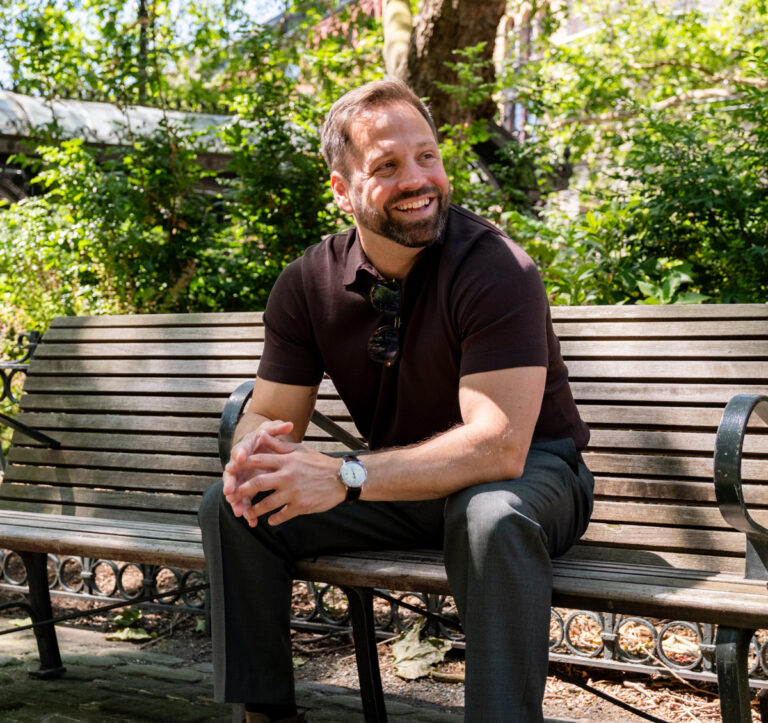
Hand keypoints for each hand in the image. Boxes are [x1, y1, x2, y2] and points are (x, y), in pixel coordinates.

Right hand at [223, 419, 292, 515]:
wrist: (259, 444)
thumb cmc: (265, 438)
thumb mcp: (270, 430)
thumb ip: (277, 429)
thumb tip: (288, 424)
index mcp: (245, 448)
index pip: (240, 450)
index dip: (240, 454)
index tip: (241, 458)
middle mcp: (239, 464)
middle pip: (231, 474)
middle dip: (230, 483)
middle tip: (230, 491)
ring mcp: (241, 477)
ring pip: (236, 491)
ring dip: (237, 501)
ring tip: (239, 511)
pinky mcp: (245, 488)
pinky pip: (244, 501)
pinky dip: (247, 510)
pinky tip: (250, 521)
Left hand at [224, 425, 345, 526]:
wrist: (341, 478)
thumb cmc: (319, 462)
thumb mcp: (299, 450)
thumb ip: (279, 446)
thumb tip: (262, 436)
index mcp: (286, 461)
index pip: (258, 461)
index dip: (241, 466)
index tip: (229, 470)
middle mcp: (287, 476)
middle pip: (257, 484)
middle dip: (242, 490)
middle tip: (231, 496)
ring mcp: (293, 492)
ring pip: (267, 503)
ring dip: (255, 509)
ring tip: (248, 513)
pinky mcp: (301, 506)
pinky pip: (282, 515)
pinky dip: (275, 519)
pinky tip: (270, 521)